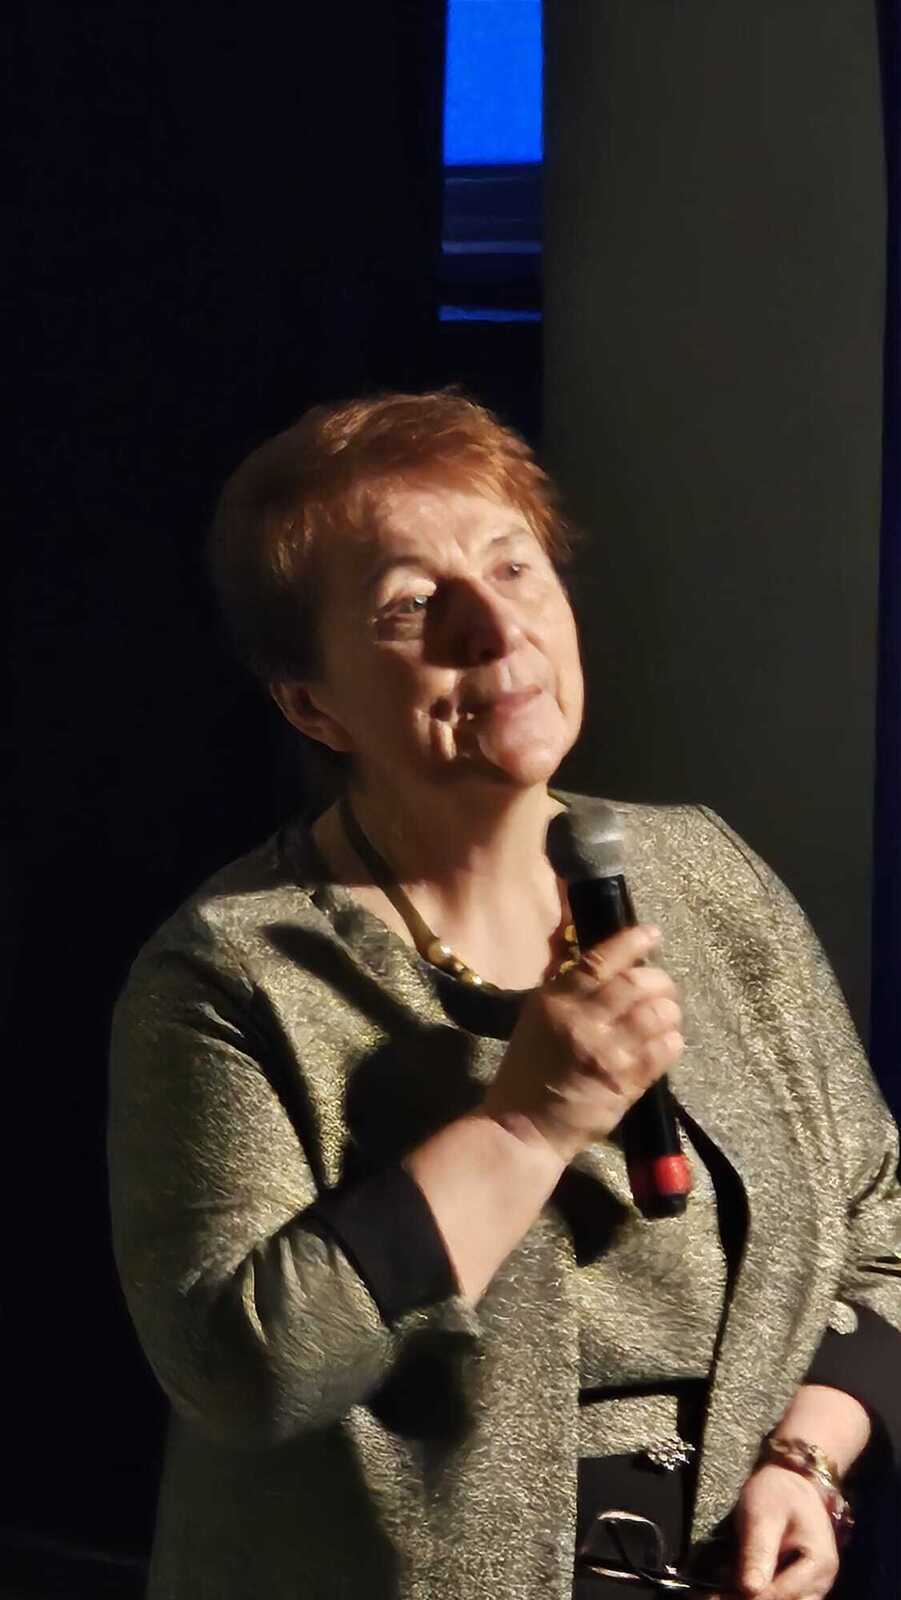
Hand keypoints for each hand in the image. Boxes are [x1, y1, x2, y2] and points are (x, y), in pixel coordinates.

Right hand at [482, 923, 683, 1162]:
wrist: (522, 1128)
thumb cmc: (527, 1072)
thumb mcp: (538, 1020)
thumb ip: (571, 995)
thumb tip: (614, 972)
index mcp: (557, 1000)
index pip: (601, 960)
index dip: (633, 942)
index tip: (652, 934)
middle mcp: (583, 1020)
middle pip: (638, 983)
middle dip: (661, 981)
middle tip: (665, 988)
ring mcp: (607, 1052)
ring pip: (657, 1014)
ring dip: (670, 1012)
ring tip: (668, 1016)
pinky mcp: (625, 1082)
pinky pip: (664, 1051)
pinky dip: (673, 1041)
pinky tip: (668, 1042)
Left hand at [726, 1463, 839, 1599]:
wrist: (792, 1481)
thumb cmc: (778, 1493)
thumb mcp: (763, 1515)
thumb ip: (758, 1551)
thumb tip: (749, 1590)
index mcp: (819, 1564)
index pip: (780, 1594)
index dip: (748, 1597)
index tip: (715, 1596)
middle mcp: (821, 1582)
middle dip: (750, 1599)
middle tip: (713, 1595)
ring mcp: (813, 1586)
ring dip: (754, 1598)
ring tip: (721, 1592)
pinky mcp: (800, 1585)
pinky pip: (782, 1596)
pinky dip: (759, 1594)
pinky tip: (733, 1589)